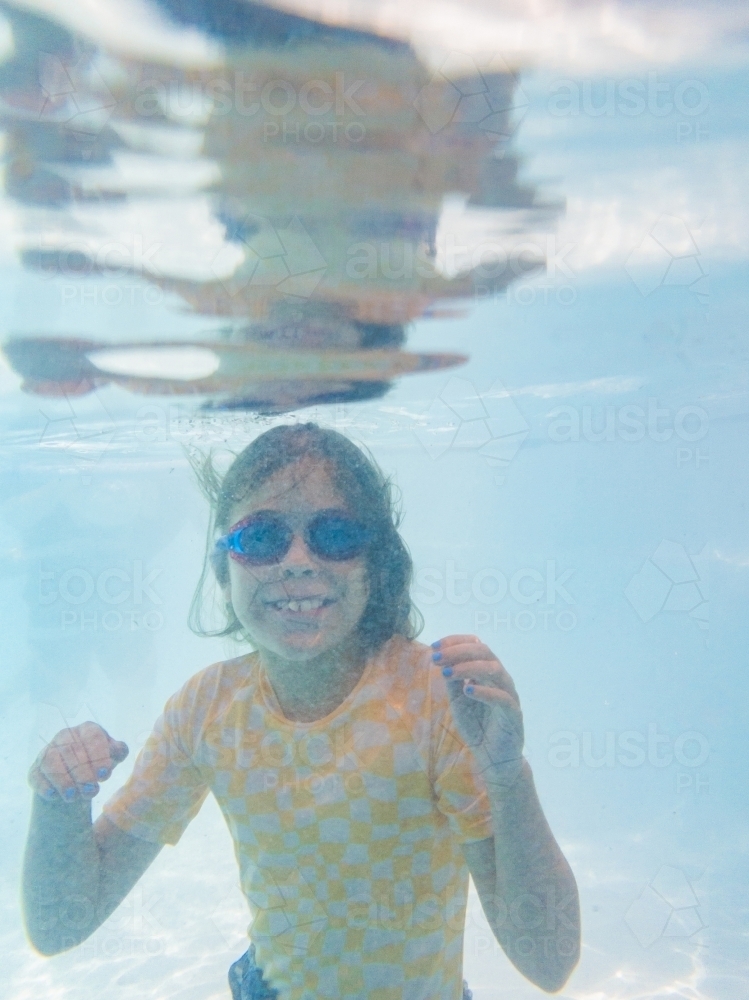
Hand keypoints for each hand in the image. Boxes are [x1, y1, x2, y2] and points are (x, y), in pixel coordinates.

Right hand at [28, 722, 128, 802]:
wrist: (76, 782)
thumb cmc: (98, 764)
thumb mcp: (112, 757)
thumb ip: (118, 751)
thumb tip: (119, 749)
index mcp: (88, 730)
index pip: (93, 737)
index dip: (99, 756)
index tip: (104, 775)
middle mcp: (66, 736)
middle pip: (72, 751)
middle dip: (83, 774)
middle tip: (91, 791)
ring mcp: (48, 751)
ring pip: (52, 762)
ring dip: (64, 780)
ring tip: (74, 796)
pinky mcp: (36, 769)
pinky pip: (37, 775)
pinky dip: (45, 786)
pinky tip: (54, 795)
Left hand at [431, 634, 523, 787]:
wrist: (493, 758)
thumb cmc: (477, 726)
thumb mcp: (458, 701)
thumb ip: (453, 681)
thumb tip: (441, 658)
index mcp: (487, 672)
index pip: (476, 645)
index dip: (455, 642)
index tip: (434, 646)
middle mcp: (500, 678)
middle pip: (484, 652)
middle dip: (458, 652)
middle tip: (436, 658)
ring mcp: (509, 694)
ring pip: (494, 670)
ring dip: (468, 667)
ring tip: (446, 673)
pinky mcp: (514, 713)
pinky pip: (502, 697)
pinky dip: (484, 691)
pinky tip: (467, 691)